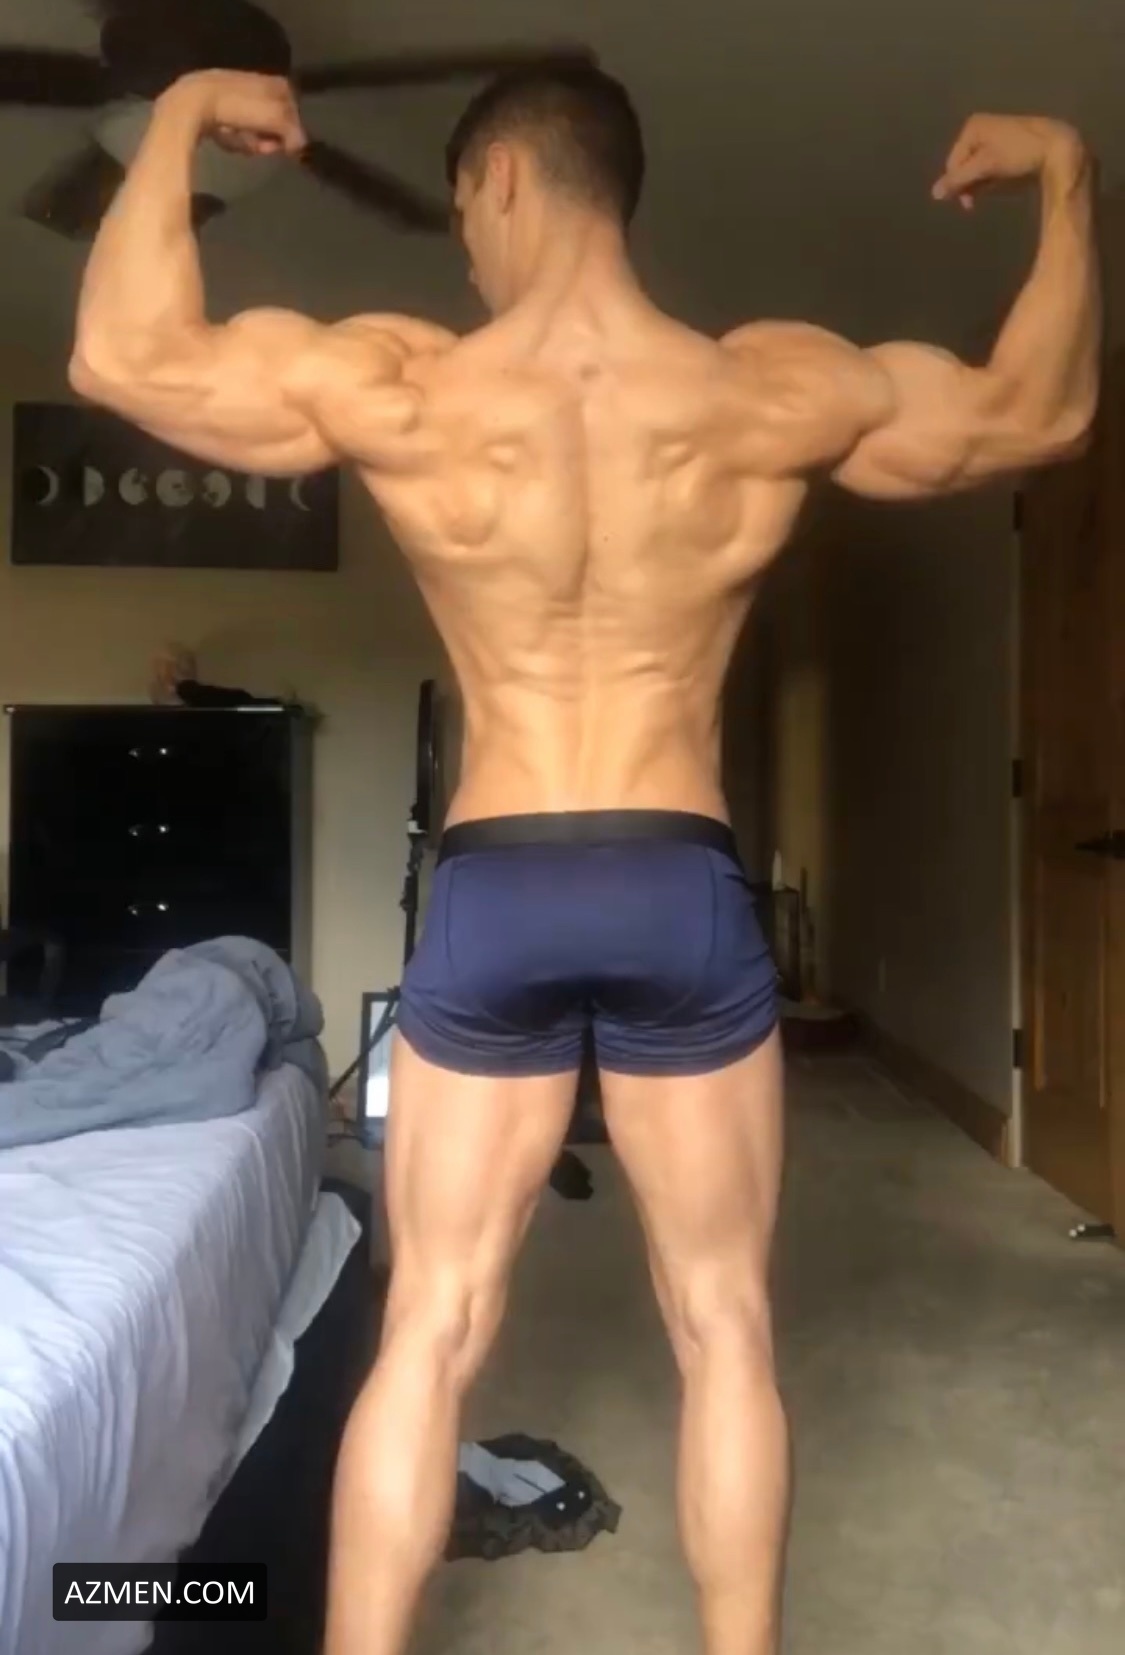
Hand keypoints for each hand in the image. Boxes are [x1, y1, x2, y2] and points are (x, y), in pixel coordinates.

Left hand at [166, 70, 305, 157]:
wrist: (196, 102)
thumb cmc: (240, 107)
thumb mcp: (276, 118)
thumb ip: (294, 133)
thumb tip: (300, 147)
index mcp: (277, 83)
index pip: (294, 115)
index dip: (291, 133)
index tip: (283, 146)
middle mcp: (260, 85)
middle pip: (274, 124)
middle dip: (268, 138)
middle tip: (259, 145)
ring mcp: (238, 94)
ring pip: (255, 128)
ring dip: (251, 139)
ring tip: (240, 139)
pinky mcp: (219, 105)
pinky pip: (236, 129)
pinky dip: (234, 136)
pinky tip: (226, 135)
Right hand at [933, 115, 1086, 209]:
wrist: (1057, 146)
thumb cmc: (1018, 153)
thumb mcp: (986, 166)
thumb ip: (959, 180)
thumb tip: (934, 194)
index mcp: (972, 127)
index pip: (953, 163)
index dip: (957, 184)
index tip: (969, 202)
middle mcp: (981, 128)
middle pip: (964, 164)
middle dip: (969, 183)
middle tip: (977, 200)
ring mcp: (995, 135)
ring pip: (977, 167)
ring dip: (981, 182)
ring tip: (995, 188)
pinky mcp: (1009, 144)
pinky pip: (991, 165)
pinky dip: (992, 177)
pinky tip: (1003, 182)